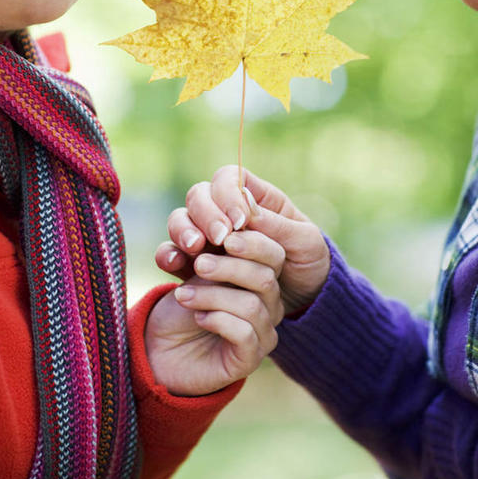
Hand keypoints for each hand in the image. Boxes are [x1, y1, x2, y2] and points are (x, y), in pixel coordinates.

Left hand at [146, 228, 284, 394]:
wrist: (161, 345)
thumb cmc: (181, 301)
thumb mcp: (192, 267)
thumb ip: (206, 247)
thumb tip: (217, 232)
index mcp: (259, 273)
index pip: (273, 253)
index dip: (251, 241)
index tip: (220, 236)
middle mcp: (268, 302)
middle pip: (266, 277)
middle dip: (228, 267)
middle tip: (198, 264)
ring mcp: (263, 331)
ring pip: (252, 305)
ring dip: (213, 295)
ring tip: (183, 295)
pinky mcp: (250, 358)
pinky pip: (244, 333)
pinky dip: (218, 320)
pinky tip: (199, 317)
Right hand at [156, 165, 329, 312]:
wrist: (303, 300)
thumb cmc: (308, 261)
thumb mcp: (305, 241)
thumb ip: (278, 225)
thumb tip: (248, 209)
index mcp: (254, 197)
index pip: (229, 178)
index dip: (228, 193)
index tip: (240, 220)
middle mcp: (225, 213)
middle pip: (200, 195)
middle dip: (205, 213)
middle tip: (219, 237)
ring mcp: (208, 237)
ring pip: (182, 219)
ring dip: (184, 230)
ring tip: (196, 248)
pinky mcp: (194, 265)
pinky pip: (172, 253)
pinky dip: (168, 255)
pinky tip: (174, 265)